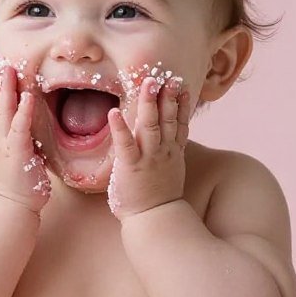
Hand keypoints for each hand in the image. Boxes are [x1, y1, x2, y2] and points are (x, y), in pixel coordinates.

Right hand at [0, 59, 50, 212]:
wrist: (11, 208)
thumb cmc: (17, 186)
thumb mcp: (16, 158)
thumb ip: (19, 143)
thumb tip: (27, 134)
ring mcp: (6, 144)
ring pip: (4, 111)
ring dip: (7, 89)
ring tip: (9, 68)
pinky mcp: (18, 153)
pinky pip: (20, 128)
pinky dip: (24, 112)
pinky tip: (28, 97)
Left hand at [107, 76, 189, 219]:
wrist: (155, 220)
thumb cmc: (158, 200)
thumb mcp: (170, 173)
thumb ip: (169, 155)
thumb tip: (168, 143)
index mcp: (172, 153)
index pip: (179, 123)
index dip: (181, 104)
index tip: (182, 86)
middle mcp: (163, 151)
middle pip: (168, 118)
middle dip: (168, 96)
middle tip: (166, 76)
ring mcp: (148, 157)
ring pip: (151, 125)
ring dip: (149, 103)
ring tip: (147, 82)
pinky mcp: (131, 166)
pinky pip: (125, 144)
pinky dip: (119, 127)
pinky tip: (113, 112)